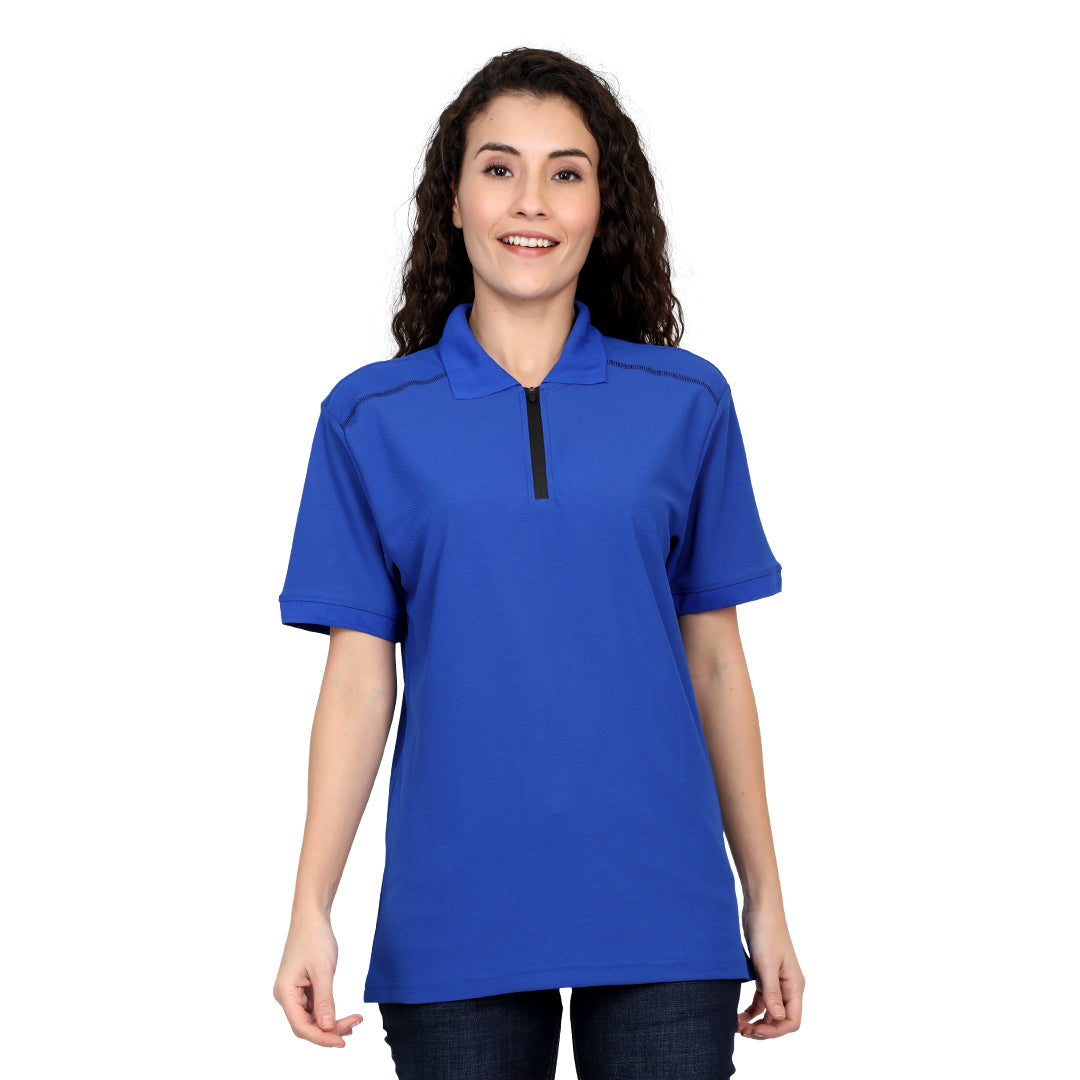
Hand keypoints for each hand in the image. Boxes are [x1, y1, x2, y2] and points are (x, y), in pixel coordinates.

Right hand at [273, 911, 363, 1047]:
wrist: (311, 917)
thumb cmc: (314, 938)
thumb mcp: (323, 970)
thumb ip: (325, 1001)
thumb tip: (327, 1028)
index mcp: (285, 993)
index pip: (301, 1026)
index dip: (321, 1038)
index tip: (342, 1041)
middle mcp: (286, 996)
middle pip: (307, 1025)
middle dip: (330, 1030)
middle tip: (354, 1025)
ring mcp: (294, 993)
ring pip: (312, 1018)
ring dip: (331, 1023)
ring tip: (354, 1022)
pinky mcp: (303, 988)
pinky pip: (315, 1008)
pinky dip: (329, 1013)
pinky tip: (344, 1017)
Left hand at [738, 901, 803, 1039]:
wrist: (759, 908)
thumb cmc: (767, 932)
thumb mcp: (767, 964)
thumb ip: (772, 992)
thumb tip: (777, 1018)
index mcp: (795, 985)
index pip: (792, 1020)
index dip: (775, 1031)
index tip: (755, 1030)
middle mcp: (788, 986)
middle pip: (781, 1020)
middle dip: (764, 1029)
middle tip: (743, 1032)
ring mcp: (776, 981)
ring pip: (769, 1012)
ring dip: (756, 1022)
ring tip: (738, 1027)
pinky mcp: (764, 974)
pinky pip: (761, 1000)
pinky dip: (751, 1010)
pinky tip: (739, 1015)